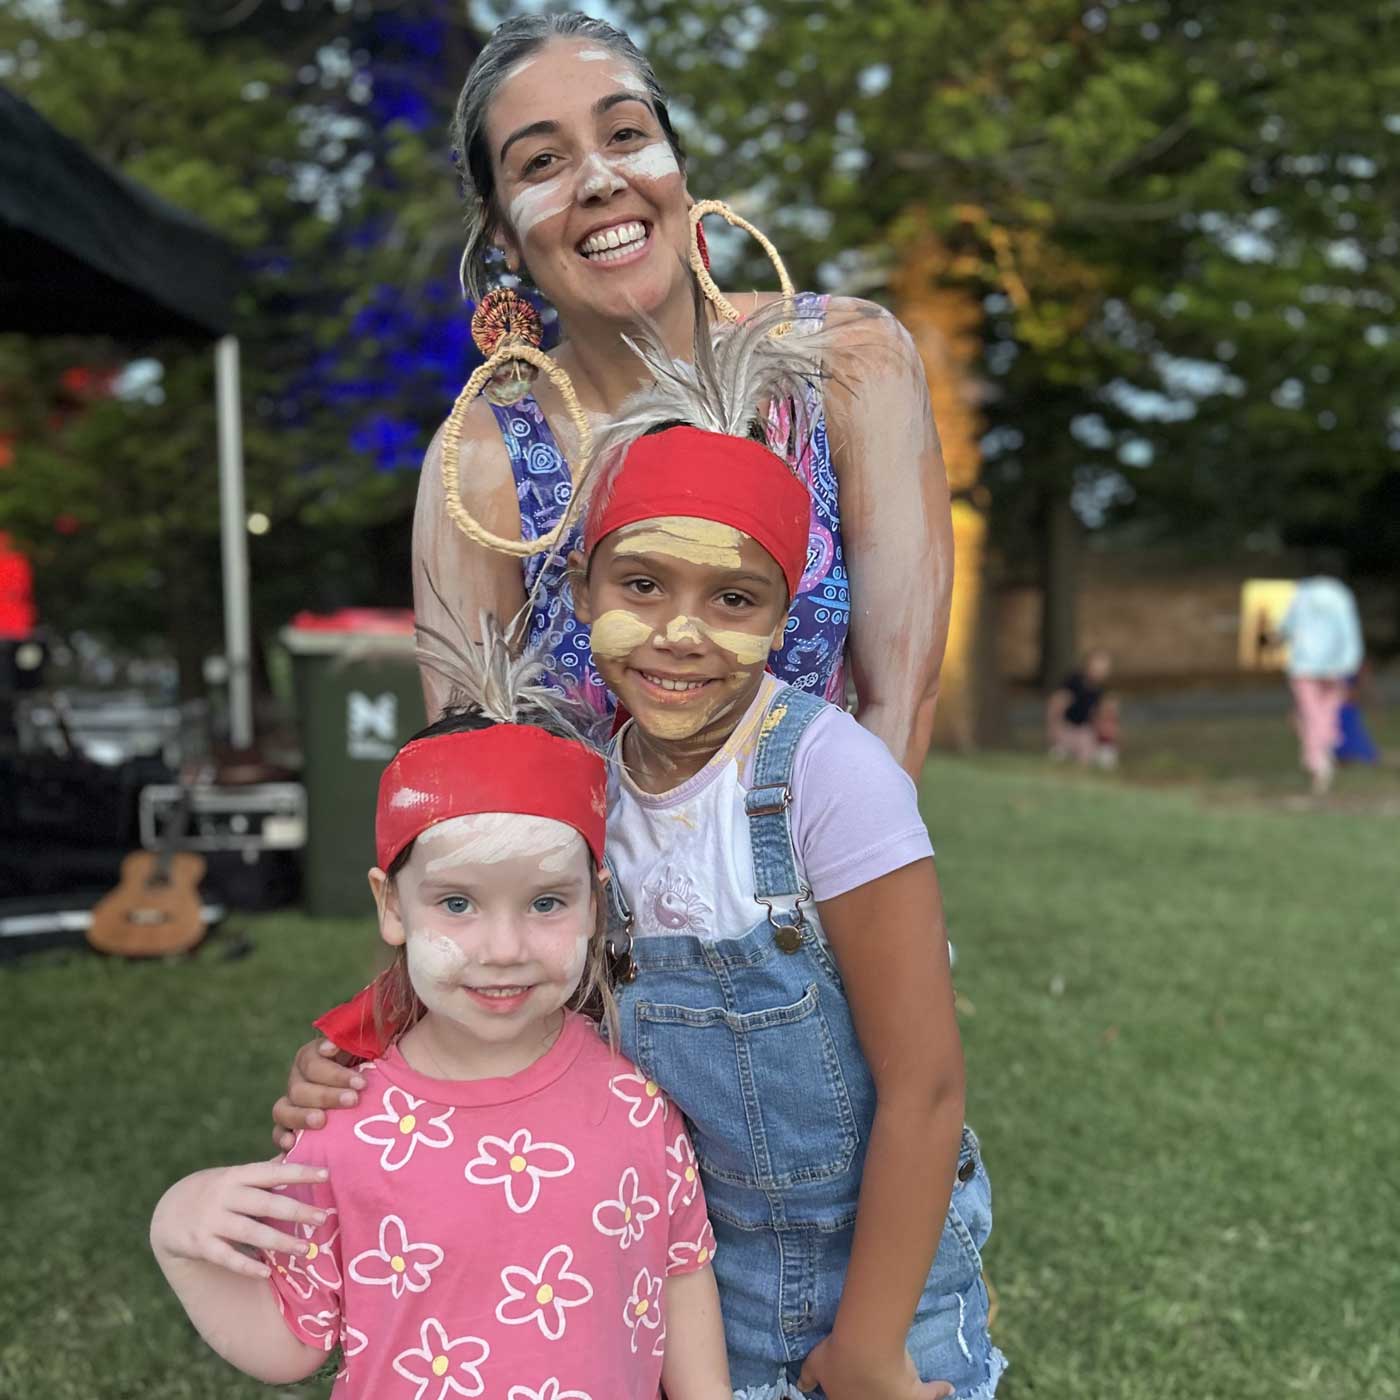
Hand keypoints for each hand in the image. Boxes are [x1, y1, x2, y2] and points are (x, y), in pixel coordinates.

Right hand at [151, 1160, 329, 1278]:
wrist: (167, 1211)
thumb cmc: (215, 1191)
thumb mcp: (235, 1175)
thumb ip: (265, 1171)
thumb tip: (299, 1152)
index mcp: (237, 1175)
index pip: (272, 1172)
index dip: (299, 1172)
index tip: (326, 1174)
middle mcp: (225, 1196)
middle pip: (265, 1203)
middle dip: (296, 1211)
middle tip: (323, 1218)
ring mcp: (211, 1220)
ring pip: (250, 1232)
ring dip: (279, 1241)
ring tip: (306, 1250)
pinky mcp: (200, 1245)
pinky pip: (226, 1257)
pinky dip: (246, 1265)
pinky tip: (266, 1272)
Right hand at [271, 1039, 364, 1149]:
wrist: (368, 1097)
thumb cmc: (373, 1068)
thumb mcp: (371, 1050)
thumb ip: (359, 1042)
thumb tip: (342, 1041)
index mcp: (313, 1056)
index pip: (312, 1060)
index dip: (334, 1072)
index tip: (360, 1081)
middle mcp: (298, 1079)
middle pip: (300, 1087)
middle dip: (328, 1094)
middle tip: (354, 1100)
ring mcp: (291, 1104)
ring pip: (283, 1109)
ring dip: (302, 1116)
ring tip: (321, 1121)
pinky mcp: (289, 1129)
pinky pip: (278, 1133)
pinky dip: (282, 1138)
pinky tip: (292, 1144)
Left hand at [796, 1334, 953, 1399]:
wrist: (861, 1352)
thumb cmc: (836, 1357)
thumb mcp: (815, 1365)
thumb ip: (808, 1376)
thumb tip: (801, 1385)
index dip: (854, 1394)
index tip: (860, 1388)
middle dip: (878, 1395)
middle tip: (883, 1389)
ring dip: (903, 1394)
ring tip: (905, 1388)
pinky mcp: (913, 1394)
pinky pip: (929, 1394)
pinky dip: (939, 1390)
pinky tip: (947, 1387)